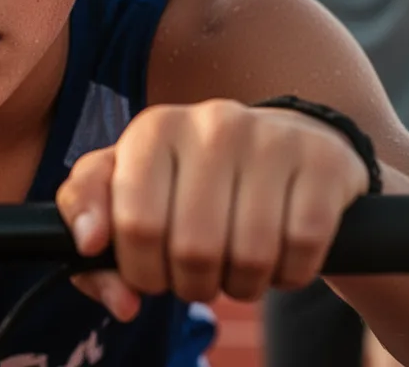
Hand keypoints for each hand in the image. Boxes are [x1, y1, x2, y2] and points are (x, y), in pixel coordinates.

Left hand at [57, 100, 367, 317]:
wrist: (284, 147)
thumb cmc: (190, 180)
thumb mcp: (127, 186)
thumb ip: (86, 218)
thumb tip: (96, 260)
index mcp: (154, 128)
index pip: (135, 224)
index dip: (141, 270)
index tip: (150, 274)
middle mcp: (211, 122)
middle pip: (193, 249)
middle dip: (192, 285)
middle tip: (196, 278)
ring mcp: (270, 137)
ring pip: (250, 255)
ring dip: (242, 286)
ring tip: (236, 269)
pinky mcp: (323, 161)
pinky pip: (302, 249)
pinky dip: (289, 274)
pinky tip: (279, 257)